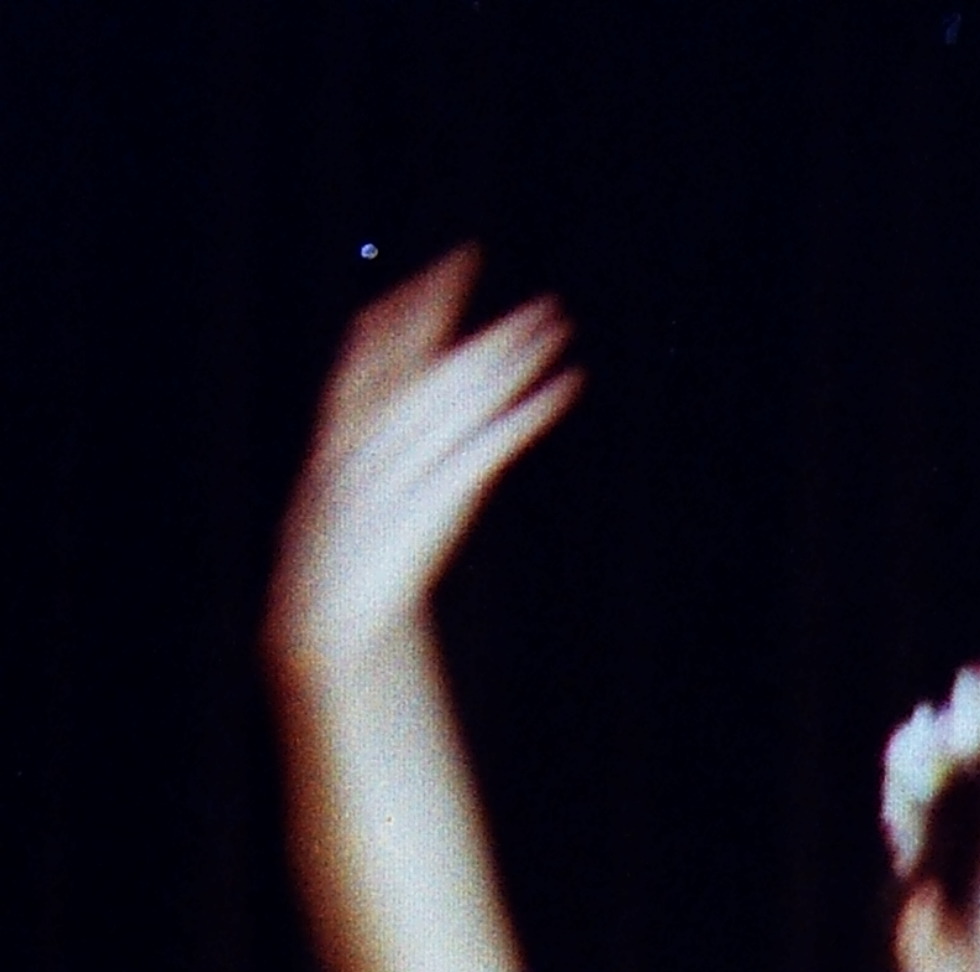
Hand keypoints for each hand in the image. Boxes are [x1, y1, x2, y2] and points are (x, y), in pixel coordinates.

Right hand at [269, 251, 579, 682]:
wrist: (327, 623)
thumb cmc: (336, 576)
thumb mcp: (337, 514)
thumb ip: (356, 477)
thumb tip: (366, 453)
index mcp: (339, 443)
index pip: (364, 359)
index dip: (392, 317)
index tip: (417, 281)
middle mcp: (371, 440)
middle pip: (416, 359)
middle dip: (444, 306)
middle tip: (470, 254)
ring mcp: (407, 464)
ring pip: (462, 390)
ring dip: (507, 351)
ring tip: (545, 315)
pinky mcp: (444, 494)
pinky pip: (494, 440)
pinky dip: (530, 410)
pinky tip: (565, 383)